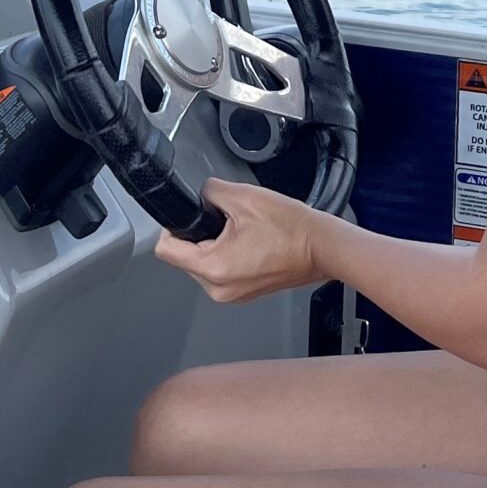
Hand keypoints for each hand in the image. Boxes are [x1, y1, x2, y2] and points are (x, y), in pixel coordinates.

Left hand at [154, 177, 324, 301]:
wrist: (321, 247)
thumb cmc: (291, 228)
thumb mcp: (243, 197)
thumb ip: (210, 192)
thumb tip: (199, 195)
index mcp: (214, 268)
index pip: (166, 250)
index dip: (173, 226)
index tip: (190, 215)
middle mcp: (219, 289)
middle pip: (184, 258)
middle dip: (199, 235)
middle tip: (228, 221)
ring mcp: (231, 295)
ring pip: (202, 264)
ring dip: (214, 245)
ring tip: (243, 232)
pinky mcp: (242, 293)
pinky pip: (220, 272)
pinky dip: (228, 255)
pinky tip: (249, 243)